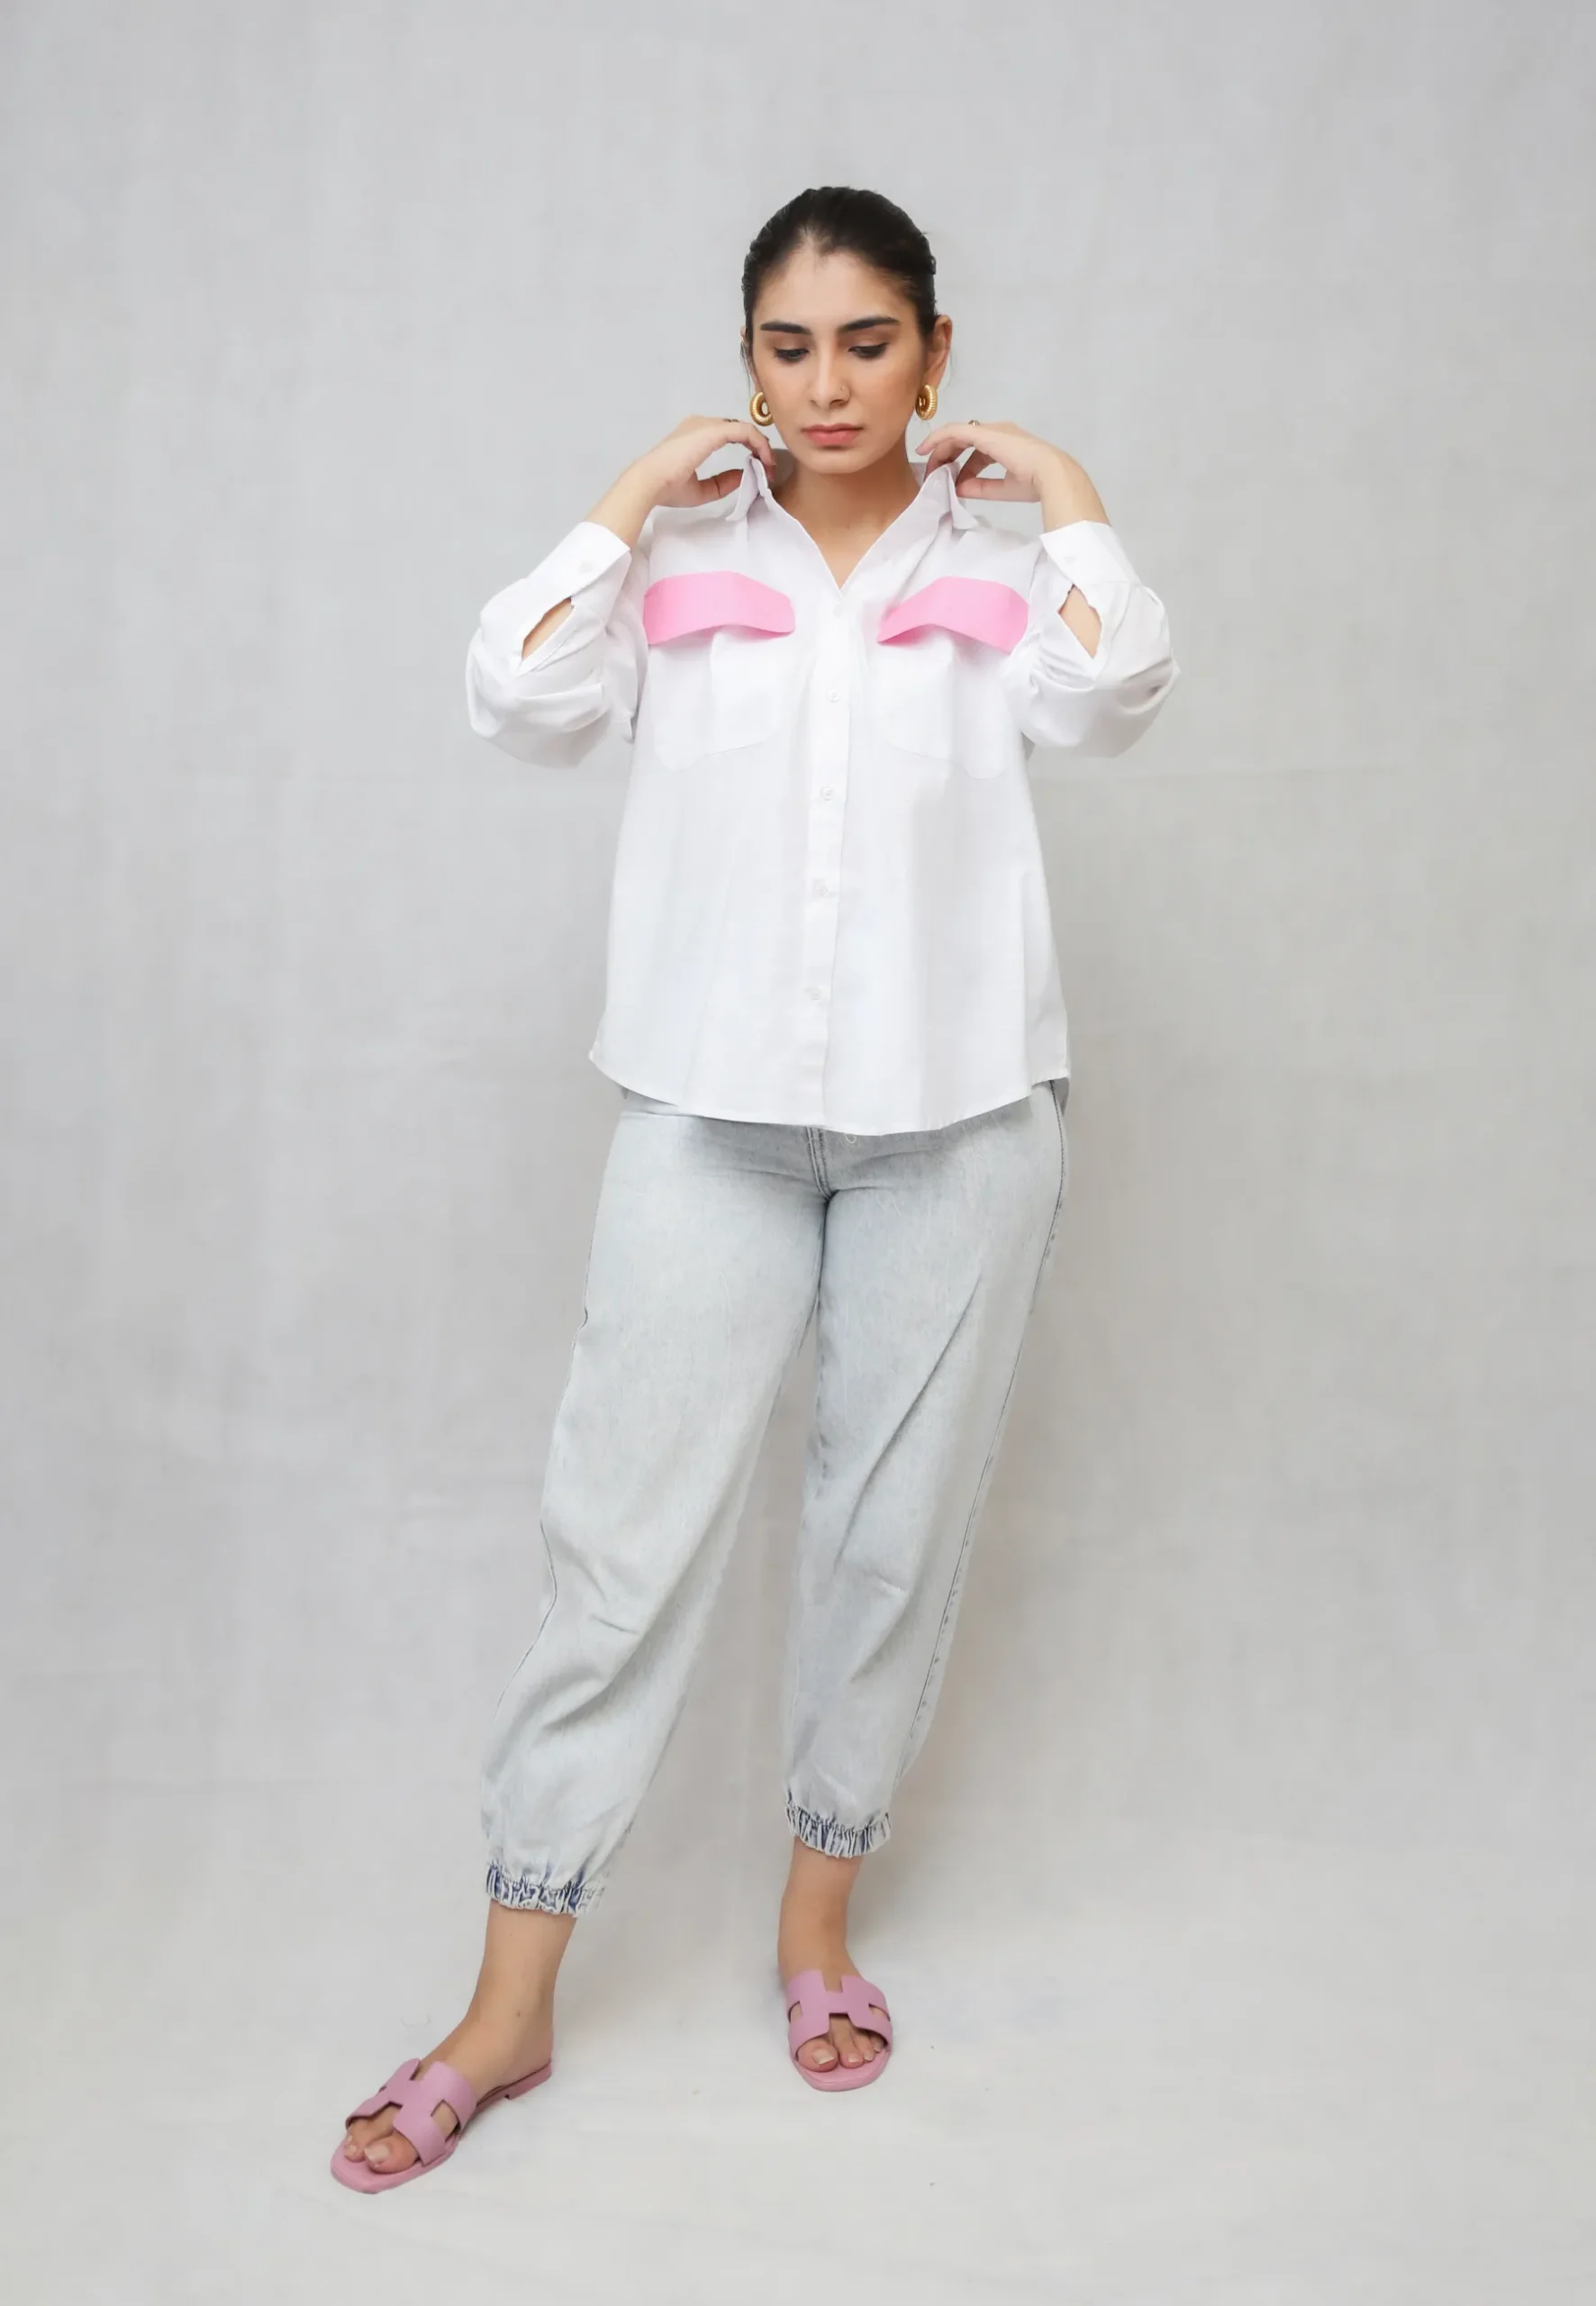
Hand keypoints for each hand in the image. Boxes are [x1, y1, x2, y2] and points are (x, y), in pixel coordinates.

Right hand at [635, 415, 777, 508]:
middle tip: (769, 470)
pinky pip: (745, 431)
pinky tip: (765, 460)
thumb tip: (743, 476)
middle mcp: (701, 425)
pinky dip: (759, 444)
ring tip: (770, 466)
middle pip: (738, 430)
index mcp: (695, 436)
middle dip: (758, 447)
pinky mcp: (713, 431)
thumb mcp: (701, 490)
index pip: (729, 435)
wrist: (649, 482)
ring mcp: (707, 425)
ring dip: (762, 446)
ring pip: (744, 429)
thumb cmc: (667, 487)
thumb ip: (722, 482)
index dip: (748, 448)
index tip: (760, 469)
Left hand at [917, 420, 1106, 525]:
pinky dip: (938, 439)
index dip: (960, 465)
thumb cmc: (1035, 482)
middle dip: (946, 456)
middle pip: (963, 440)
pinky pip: (954, 431)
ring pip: (956, 434)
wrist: (1050, 473)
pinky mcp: (984, 433)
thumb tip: (958, 489)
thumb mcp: (1003, 488)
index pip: (977, 451)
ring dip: (940, 450)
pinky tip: (925, 450)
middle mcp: (998, 432)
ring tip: (928, 468)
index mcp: (1006, 444)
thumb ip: (981, 487)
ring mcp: (991, 430)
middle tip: (933, 475)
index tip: (949, 480)